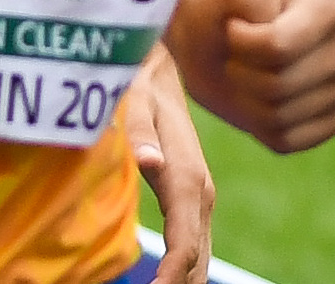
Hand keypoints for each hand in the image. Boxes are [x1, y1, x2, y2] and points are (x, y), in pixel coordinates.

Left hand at [124, 47, 210, 283]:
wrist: (161, 72)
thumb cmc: (141, 87)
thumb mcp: (134, 101)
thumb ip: (139, 133)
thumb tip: (149, 162)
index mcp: (187, 178)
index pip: (184, 240)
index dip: (173, 273)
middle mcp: (201, 194)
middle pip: (196, 257)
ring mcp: (200, 198)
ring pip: (199, 254)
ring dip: (184, 280)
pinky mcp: (192, 197)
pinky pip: (193, 242)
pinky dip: (185, 267)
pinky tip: (168, 281)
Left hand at [167, 0, 334, 151]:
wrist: (216, 44)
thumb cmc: (224, 12)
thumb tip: (277, 39)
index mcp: (331, 6)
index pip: (277, 46)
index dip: (241, 42)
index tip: (232, 27)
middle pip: (278, 83)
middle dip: (240, 71)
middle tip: (233, 53)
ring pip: (280, 114)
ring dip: (243, 97)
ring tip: (242, 73)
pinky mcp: (329, 123)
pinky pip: (287, 139)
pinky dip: (257, 125)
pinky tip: (256, 100)